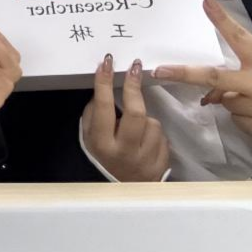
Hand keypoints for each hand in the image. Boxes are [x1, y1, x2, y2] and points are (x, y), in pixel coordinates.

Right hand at [81, 54, 168, 180]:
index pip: (104, 107)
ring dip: (145, 118)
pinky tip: (145, 140)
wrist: (124, 189)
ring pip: (152, 123)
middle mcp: (124, 151)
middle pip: (135, 113)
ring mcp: (146, 159)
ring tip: (135, 127)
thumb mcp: (88, 136)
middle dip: (134, 87)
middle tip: (135, 67)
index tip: (107, 63)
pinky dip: (153, 133)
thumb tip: (105, 89)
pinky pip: (162, 136)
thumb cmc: (103, 155)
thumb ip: (93, 113)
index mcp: (102, 143)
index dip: (104, 82)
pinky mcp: (162, 163)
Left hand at [153, 0, 251, 146]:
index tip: (205, 1)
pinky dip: (244, 118)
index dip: (222, 19)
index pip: (239, 37)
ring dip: (235, 102)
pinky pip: (237, 119)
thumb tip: (213, 93)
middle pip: (213, 76)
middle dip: (184, 73)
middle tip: (160, 71)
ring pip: (226, 102)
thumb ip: (245, 76)